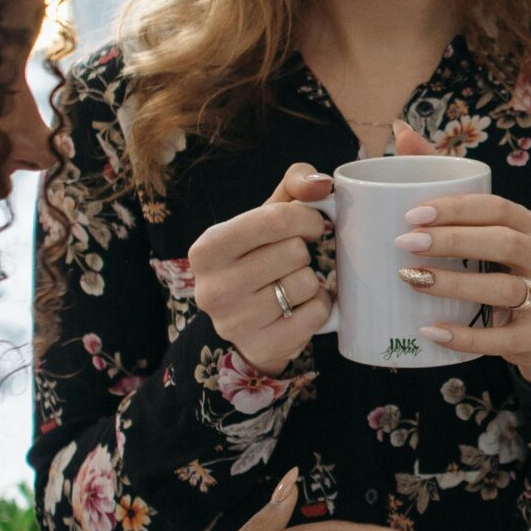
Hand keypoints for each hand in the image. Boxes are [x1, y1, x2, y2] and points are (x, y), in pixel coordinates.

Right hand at [187, 161, 334, 375]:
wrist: (245, 322)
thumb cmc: (258, 257)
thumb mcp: (265, 217)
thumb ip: (294, 186)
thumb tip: (322, 184)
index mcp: (208, 248)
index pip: (276, 219)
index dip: (306, 218)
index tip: (311, 225)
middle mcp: (213, 287)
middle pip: (294, 252)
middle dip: (303, 252)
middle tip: (292, 261)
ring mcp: (235, 322)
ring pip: (306, 283)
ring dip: (311, 281)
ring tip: (292, 284)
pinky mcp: (262, 346)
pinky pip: (316, 314)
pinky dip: (318, 306)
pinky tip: (300, 306)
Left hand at [389, 123, 530, 391]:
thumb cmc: (501, 269)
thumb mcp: (484, 228)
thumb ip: (446, 179)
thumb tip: (401, 130)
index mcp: (530, 226)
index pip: (499, 208)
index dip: (458, 209)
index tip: (412, 213)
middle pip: (504, 244)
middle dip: (453, 241)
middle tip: (405, 244)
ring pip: (505, 289)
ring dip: (456, 284)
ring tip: (412, 280)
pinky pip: (502, 339)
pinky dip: (466, 337)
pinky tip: (432, 331)